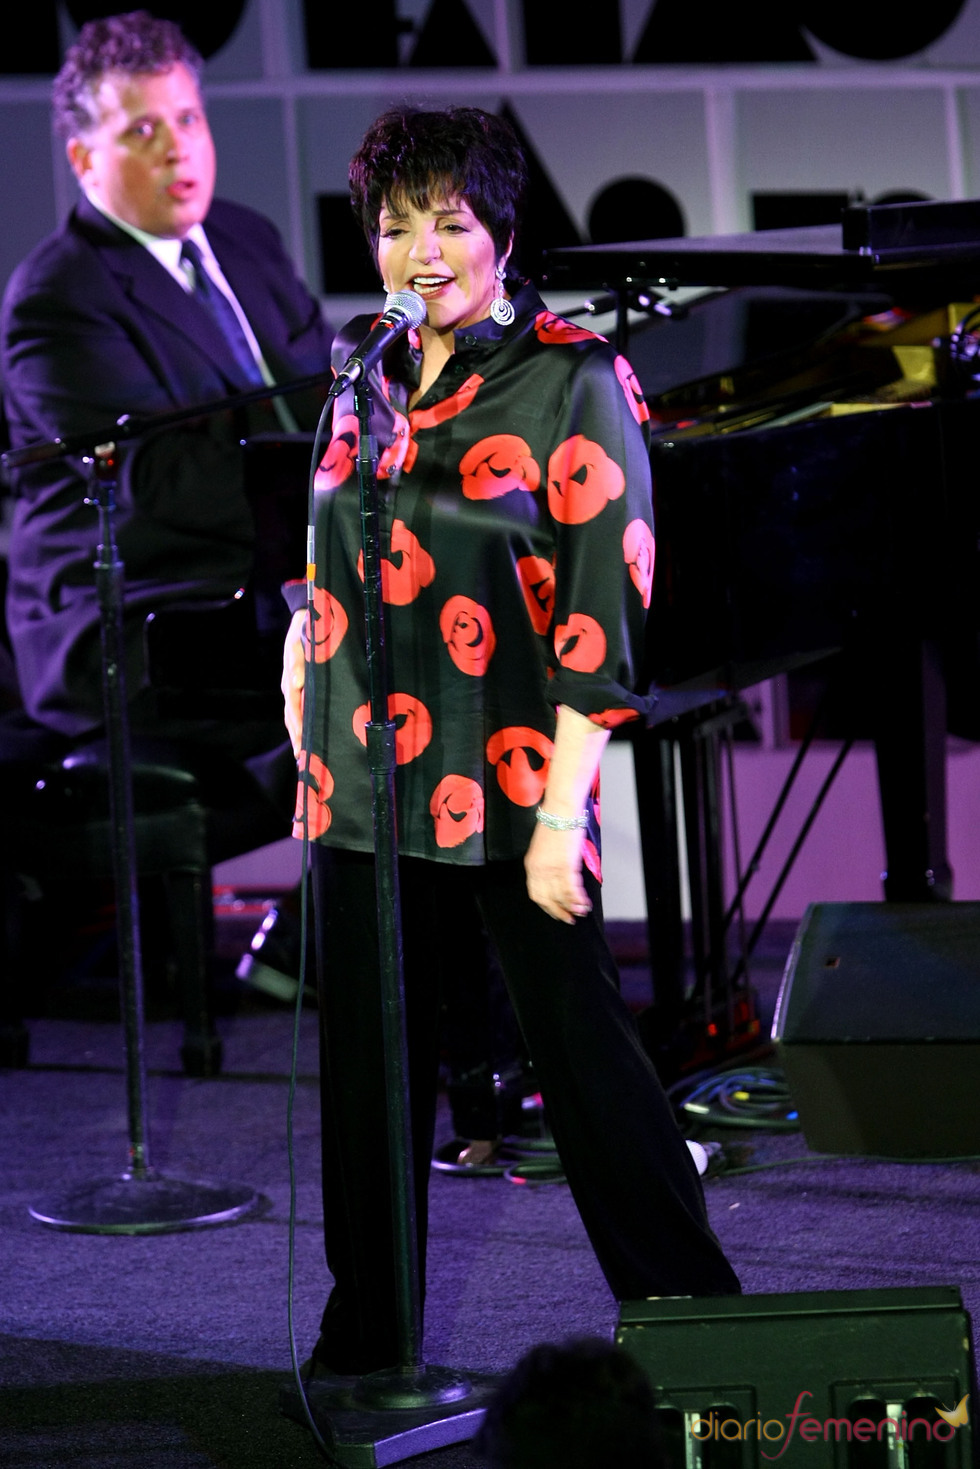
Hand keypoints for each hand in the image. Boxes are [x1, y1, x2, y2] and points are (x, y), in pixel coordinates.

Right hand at [281, 607, 306, 756]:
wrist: (305, 618)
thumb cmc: (306, 627)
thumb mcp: (300, 638)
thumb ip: (297, 660)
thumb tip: (296, 684)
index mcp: (291, 679)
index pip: (294, 709)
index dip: (298, 728)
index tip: (302, 745)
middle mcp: (291, 687)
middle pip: (292, 718)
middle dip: (297, 739)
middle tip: (303, 762)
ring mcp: (295, 689)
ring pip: (295, 718)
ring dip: (299, 737)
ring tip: (304, 759)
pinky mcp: (301, 688)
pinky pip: (302, 711)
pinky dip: (304, 727)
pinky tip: (310, 740)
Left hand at [524, 822, 591, 924]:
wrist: (560, 810)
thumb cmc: (554, 824)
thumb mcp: (542, 847)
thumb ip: (545, 863)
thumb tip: (555, 877)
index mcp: (531, 864)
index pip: (535, 894)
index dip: (546, 907)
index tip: (555, 912)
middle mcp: (539, 870)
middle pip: (547, 899)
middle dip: (559, 912)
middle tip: (568, 918)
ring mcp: (552, 868)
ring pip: (561, 896)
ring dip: (572, 907)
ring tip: (581, 912)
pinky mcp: (566, 865)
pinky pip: (572, 889)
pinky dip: (579, 899)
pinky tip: (585, 903)